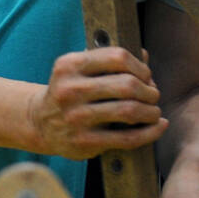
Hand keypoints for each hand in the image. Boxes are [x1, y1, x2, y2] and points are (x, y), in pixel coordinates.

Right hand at [28, 47, 167, 158]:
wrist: (40, 123)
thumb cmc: (70, 92)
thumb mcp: (80, 71)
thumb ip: (109, 62)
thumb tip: (145, 56)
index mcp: (70, 65)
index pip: (118, 57)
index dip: (140, 67)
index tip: (146, 76)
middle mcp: (70, 90)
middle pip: (127, 85)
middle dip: (149, 90)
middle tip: (153, 95)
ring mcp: (76, 118)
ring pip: (129, 111)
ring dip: (151, 111)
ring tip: (154, 112)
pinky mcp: (84, 142)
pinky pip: (127, 138)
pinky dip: (150, 132)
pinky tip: (159, 127)